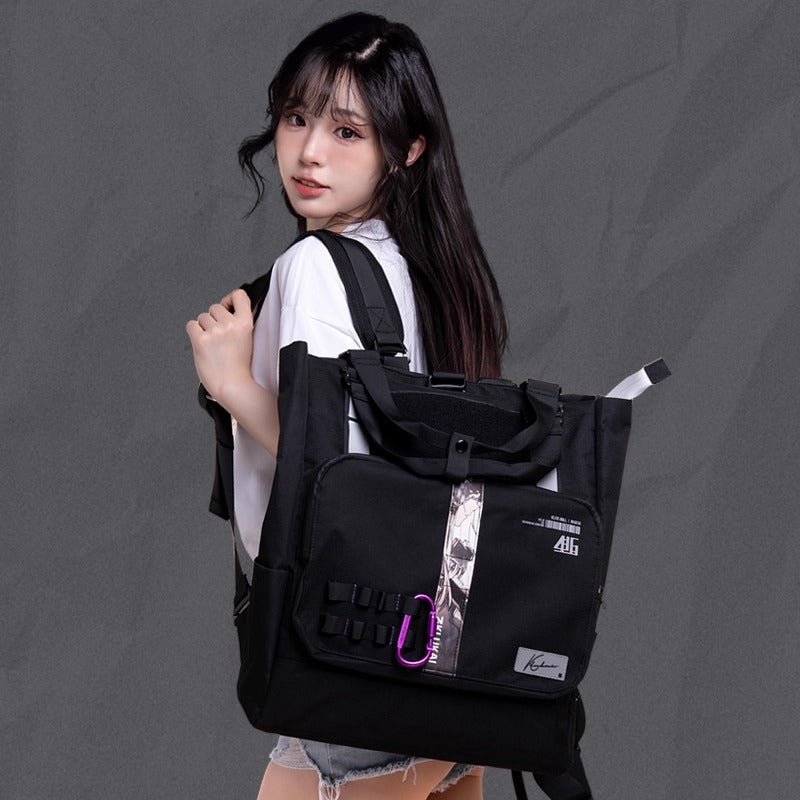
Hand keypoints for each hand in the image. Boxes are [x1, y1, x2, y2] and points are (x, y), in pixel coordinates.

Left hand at [186, 288, 253, 403]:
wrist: (232, 386)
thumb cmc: (239, 368)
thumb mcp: (247, 340)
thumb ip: (241, 323)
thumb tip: (233, 310)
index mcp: (245, 324)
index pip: (239, 295)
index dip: (230, 298)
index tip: (228, 305)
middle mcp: (230, 325)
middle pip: (215, 307)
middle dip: (214, 319)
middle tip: (219, 335)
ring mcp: (215, 332)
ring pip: (202, 317)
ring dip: (204, 328)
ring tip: (212, 344)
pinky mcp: (201, 340)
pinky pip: (191, 325)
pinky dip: (194, 333)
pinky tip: (202, 343)